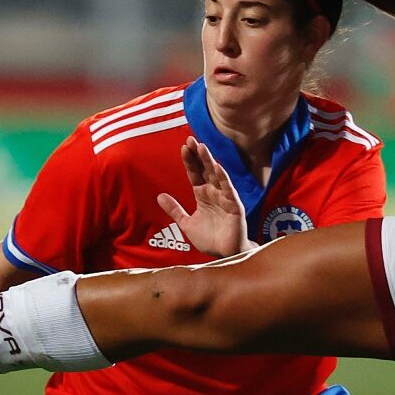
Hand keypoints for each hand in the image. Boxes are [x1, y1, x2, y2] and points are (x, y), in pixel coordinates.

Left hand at [157, 138, 252, 256]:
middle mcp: (214, 193)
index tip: (183, 146)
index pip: (195, 173)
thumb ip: (175, 210)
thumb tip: (159, 196)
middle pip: (205, 169)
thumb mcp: (186, 223)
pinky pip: (228, 189)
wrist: (225, 255)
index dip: (189, 160)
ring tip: (201, 147)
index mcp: (202, 195)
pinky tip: (217, 166)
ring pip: (216, 175)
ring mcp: (225, 197)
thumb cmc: (210, 239)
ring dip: (209, 161)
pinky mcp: (234, 205)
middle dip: (198, 155)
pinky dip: (223, 178)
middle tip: (190, 139)